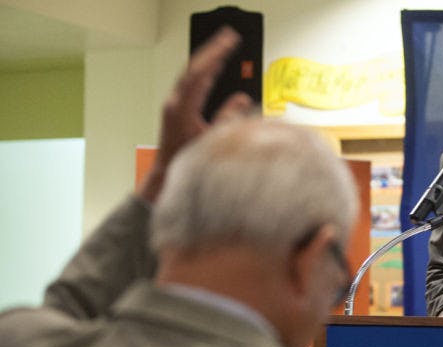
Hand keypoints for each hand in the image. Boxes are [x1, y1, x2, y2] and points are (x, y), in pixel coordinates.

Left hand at [138, 26, 253, 203]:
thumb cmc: (186, 164)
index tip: (229, 43)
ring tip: (223, 49)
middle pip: (193, 68)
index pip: (200, 73)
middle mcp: (174, 103)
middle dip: (212, 51)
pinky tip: (213, 71)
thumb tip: (241, 99)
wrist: (166, 177)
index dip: (215, 56)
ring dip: (207, 61)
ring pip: (190, 75)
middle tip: (228, 37)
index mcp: (181, 108)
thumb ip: (227, 119)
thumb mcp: (212, 142)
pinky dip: (203, 74)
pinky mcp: (176, 110)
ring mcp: (173, 106)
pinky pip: (190, 85)